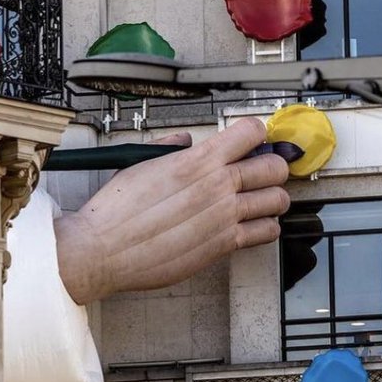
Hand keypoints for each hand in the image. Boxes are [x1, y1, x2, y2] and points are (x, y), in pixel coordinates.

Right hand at [53, 116, 289, 304]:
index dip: (255, 133)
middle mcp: (217, 186)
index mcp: (197, 160)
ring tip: (260, 198)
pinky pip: (267, 232)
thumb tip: (183, 139)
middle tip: (261, 169)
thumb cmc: (115, 211)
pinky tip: (253, 224)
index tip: (252, 139)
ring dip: (273, 196)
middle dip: (271, 164)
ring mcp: (225, 217)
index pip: (251, 132)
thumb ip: (169, 147)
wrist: (103, 250)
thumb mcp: (140, 163)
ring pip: (278, 200)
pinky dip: (266, 227)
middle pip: (274, 166)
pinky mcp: (224, 245)